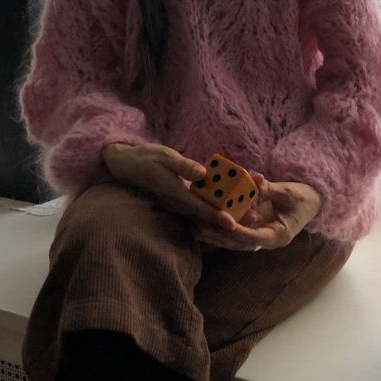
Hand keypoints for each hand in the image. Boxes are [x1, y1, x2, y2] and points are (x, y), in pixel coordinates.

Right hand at [102, 142, 236, 230]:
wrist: (127, 165)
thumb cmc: (147, 158)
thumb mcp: (165, 156)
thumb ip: (183, 165)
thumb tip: (203, 173)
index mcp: (176, 192)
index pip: (200, 208)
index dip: (217, 216)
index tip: (234, 224)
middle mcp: (179, 202)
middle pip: (207, 215)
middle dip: (229, 219)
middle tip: (253, 219)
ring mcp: (179, 203)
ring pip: (205, 214)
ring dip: (226, 215)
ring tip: (248, 214)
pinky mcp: (180, 200)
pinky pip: (200, 208)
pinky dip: (215, 209)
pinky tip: (230, 207)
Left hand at [193, 177, 322, 250]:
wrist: (310, 202)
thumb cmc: (302, 197)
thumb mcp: (288, 192)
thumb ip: (270, 188)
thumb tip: (254, 178)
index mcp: (279, 235)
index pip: (256, 237)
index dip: (240, 232)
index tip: (226, 224)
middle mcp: (267, 239)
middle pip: (240, 242)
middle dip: (220, 236)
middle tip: (201, 227)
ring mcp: (259, 235)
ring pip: (234, 239)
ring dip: (215, 233)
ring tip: (195, 225)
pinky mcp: (253, 228)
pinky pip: (234, 228)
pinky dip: (220, 224)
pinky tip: (203, 219)